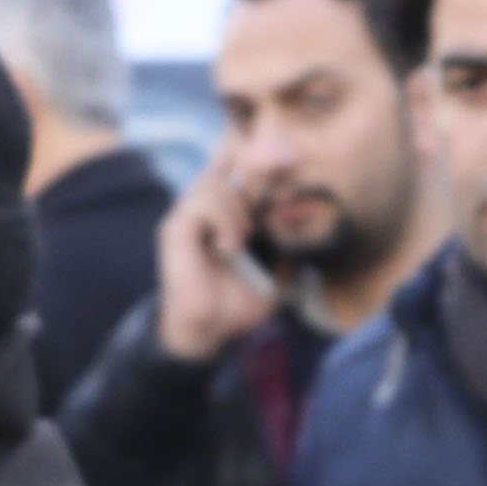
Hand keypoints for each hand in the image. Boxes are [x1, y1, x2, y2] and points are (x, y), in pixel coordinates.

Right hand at [153, 162, 276, 366]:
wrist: (209, 331)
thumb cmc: (236, 304)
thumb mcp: (273, 272)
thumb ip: (286, 247)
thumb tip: (311, 229)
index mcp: (224, 213)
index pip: (234, 165)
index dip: (254, 154)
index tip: (287, 158)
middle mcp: (203, 208)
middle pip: (225, 163)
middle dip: (255, 171)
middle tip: (272, 192)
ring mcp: (187, 216)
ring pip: (216, 185)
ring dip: (238, 211)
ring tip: (243, 240)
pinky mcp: (175, 229)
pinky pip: (202, 204)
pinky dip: (223, 221)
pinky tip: (229, 246)